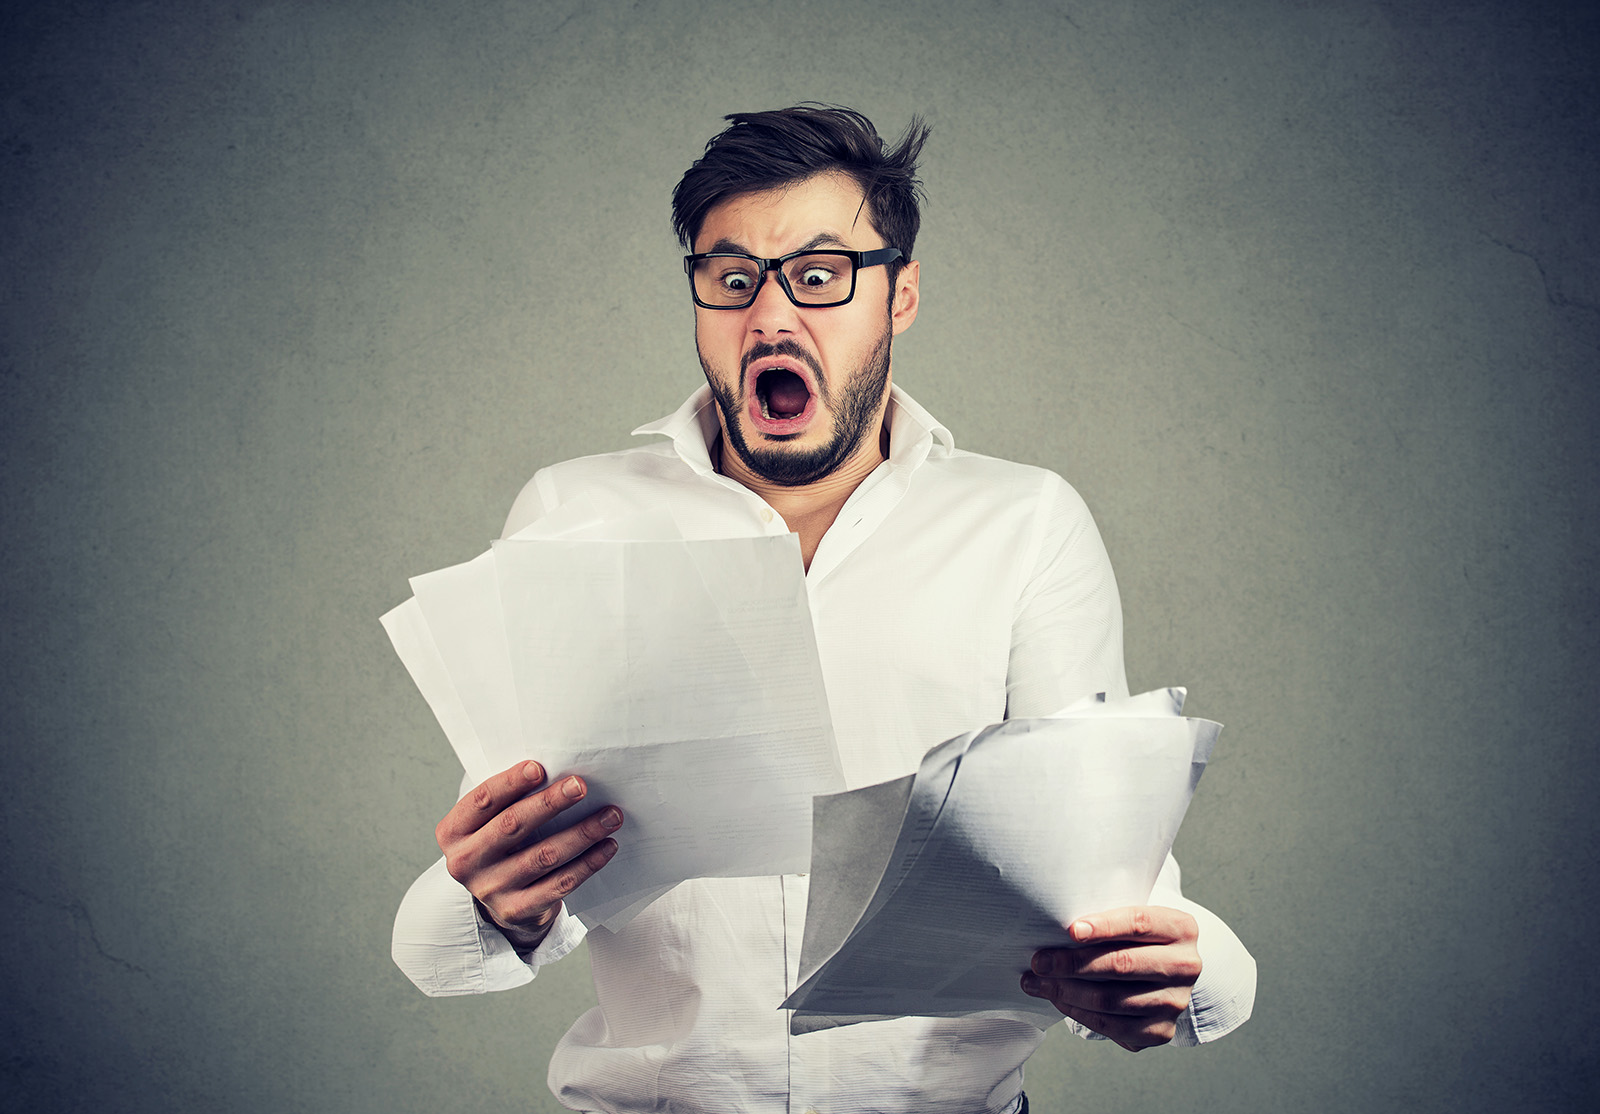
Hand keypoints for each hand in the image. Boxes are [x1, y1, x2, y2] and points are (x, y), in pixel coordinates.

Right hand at [436, 760, 622, 948]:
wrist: (500, 899)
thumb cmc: (502, 843)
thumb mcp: (490, 821)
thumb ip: (509, 798)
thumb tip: (558, 769)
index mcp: (453, 832)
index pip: (481, 800)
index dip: (510, 783)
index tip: (540, 767)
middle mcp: (465, 862)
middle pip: (512, 825)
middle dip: (550, 802)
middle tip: (581, 785)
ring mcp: (491, 890)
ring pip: (543, 856)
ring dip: (581, 832)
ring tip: (611, 815)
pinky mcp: (517, 910)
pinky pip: (560, 884)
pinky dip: (587, 863)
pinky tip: (607, 846)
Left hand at [1021, 906, 1200, 1050]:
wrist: (1161, 969)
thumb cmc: (1134, 937)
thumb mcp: (1130, 917)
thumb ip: (1105, 918)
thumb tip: (1054, 927)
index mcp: (1181, 928)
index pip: (1139, 923)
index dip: (1104, 926)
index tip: (1070, 930)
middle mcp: (1186, 966)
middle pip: (1122, 964)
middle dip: (1072, 963)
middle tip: (1039, 961)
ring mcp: (1176, 1002)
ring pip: (1111, 999)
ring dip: (1066, 991)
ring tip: (1036, 982)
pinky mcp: (1161, 1031)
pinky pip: (1111, 1026)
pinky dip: (1078, 1012)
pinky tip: (1058, 999)